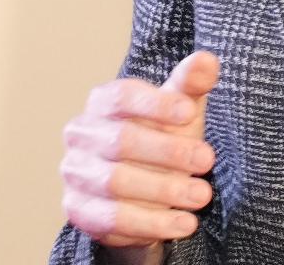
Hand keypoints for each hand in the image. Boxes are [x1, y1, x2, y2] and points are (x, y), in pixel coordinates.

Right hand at [60, 50, 219, 249]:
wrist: (147, 183)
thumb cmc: (165, 132)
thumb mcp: (182, 106)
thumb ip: (192, 83)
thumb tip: (207, 61)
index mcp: (103, 101)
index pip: (124, 96)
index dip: (156, 104)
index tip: (190, 112)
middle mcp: (81, 134)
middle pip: (121, 140)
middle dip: (168, 151)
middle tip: (207, 160)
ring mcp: (75, 173)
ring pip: (116, 182)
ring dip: (164, 191)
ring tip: (202, 195)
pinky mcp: (78, 210)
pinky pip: (111, 220)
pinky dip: (150, 222)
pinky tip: (182, 223)